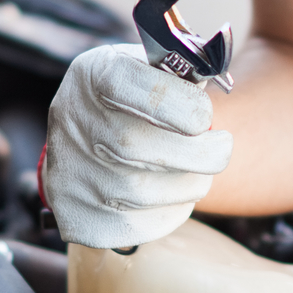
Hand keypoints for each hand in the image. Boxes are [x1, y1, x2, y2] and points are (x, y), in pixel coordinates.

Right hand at [41, 44, 232, 248]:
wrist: (80, 136)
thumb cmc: (129, 97)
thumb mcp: (146, 66)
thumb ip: (179, 71)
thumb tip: (215, 78)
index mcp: (95, 74)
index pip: (140, 90)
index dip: (185, 106)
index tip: (204, 116)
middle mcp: (74, 121)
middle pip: (137, 147)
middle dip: (197, 153)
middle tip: (221, 148)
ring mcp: (70, 172)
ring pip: (144, 192)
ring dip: (188, 184)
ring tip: (199, 172)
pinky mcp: (76, 215)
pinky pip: (137, 226)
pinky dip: (168, 212)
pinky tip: (171, 194)